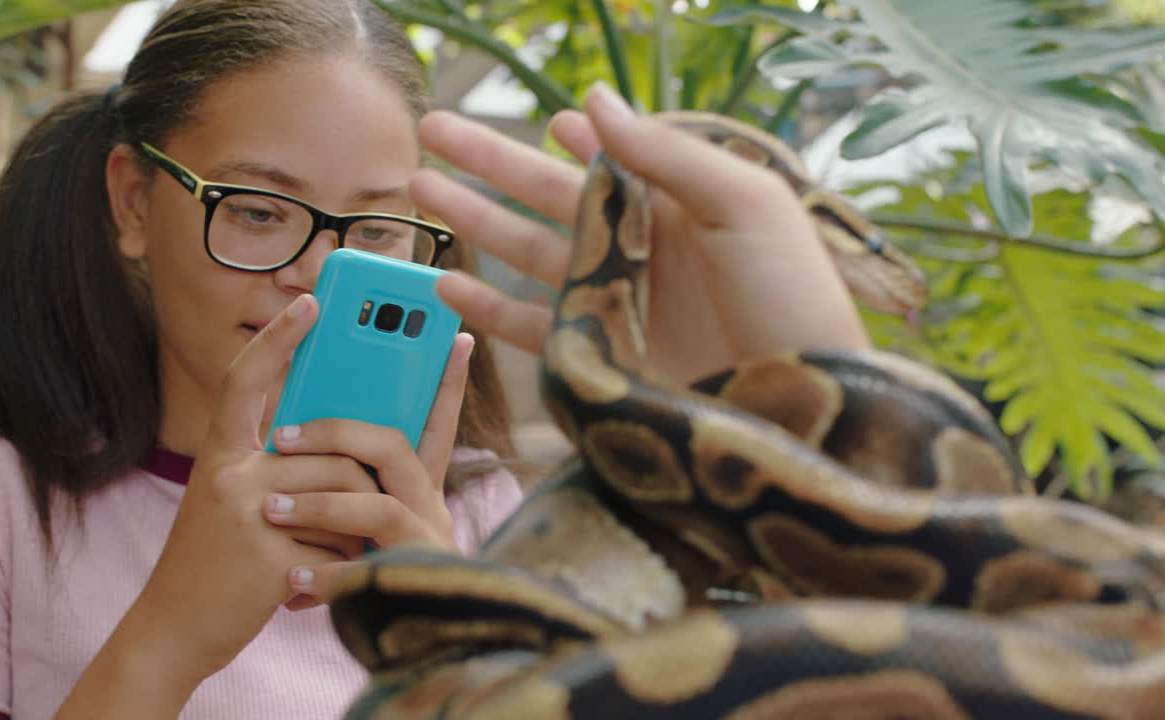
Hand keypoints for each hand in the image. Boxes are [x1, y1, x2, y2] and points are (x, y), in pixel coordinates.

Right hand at [59, 294, 375, 714]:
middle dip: (360, 483)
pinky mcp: (266, 556)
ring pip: (345, 493)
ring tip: (337, 554)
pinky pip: (341, 543)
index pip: (246, 379)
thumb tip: (343, 435)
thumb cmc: (217, 561)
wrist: (174, 631)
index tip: (313, 302)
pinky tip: (315, 582)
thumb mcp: (233, 500)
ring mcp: (245, 513)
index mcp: (221, 454)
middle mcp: (227, 474)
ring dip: (355, 529)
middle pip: (330, 448)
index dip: (278, 338)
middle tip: (365, 508)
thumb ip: (273, 465)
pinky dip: (344, 564)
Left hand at [265, 332, 473, 609]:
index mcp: (416, 484)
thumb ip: (344, 475)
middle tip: (280, 435)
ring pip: (377, 502)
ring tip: (269, 510)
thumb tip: (290, 424)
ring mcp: (426, 543)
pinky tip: (291, 582)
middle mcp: (430, 505)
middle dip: (337, 432)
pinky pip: (366, 566)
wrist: (390, 652)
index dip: (444, 377)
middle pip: (396, 446)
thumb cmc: (357, 575)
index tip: (455, 334)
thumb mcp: (354, 522)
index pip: (434, 419)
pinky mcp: (413, 583)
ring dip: (319, 504)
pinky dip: (325, 575)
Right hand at [411, 82, 868, 384]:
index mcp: (682, 206)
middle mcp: (644, 252)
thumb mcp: (744, 205)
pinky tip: (452, 283)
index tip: (549, 118)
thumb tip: (593, 97)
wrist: (810, 414)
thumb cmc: (795, 299)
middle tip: (433, 130)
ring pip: (529, 254)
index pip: (616, 161)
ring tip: (422, 188)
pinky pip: (533, 328)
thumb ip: (665, 151)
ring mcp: (619, 307)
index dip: (580, 138)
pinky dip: (490, 309)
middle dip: (491, 163)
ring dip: (476, 220)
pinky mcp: (602, 360)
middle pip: (551, 196)